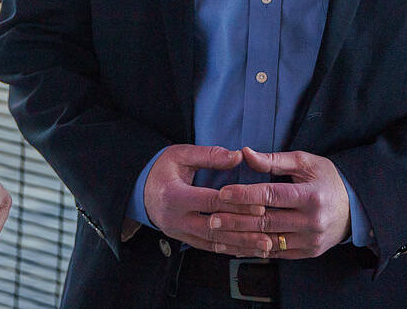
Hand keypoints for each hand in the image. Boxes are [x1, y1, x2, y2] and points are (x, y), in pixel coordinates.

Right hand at [143, 145, 266, 254]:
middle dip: (243, 231)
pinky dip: (229, 249)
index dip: (236, 205)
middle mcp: (175, 218)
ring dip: (240, 245)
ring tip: (265, 246)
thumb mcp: (180, 155)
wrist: (137, 188)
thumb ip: (209, 155)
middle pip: (214, 227)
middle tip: (268, 232)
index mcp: (173, 195)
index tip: (261, 206)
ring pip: (213, 242)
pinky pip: (208, 247)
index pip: (210, 202)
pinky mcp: (181, 239)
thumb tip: (238, 156)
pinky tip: (247, 250)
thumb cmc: (161, 168)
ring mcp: (177, 232)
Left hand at [210, 147, 350, 258]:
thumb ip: (274, 160)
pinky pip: (278, 253)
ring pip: (269, 241)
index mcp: (311, 196)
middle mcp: (313, 221)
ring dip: (240, 239)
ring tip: (217, 235)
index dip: (245, 195)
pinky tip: (234, 246)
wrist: (355, 207)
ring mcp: (312, 240)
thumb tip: (245, 153)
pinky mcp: (309, 252)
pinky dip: (255, 250)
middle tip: (212, 218)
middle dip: (236, 220)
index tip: (223, 193)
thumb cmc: (326, 179)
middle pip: (267, 221)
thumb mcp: (305, 162)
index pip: (272, 195)